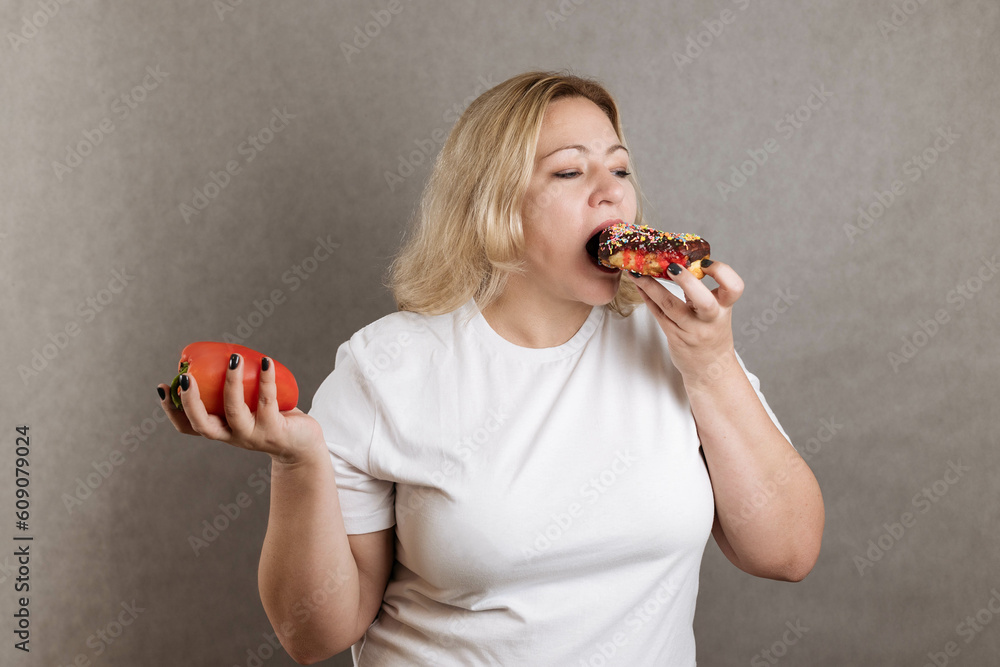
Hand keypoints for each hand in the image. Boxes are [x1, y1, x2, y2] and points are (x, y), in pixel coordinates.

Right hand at [157, 353, 324, 466]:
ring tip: (233, 358)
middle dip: (190, 402)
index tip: (162, 386)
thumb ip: (234, 390)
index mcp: (221, 430)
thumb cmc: (272, 418)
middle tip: (185, 377)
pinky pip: (267, 401)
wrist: (302, 445)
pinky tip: (266, 361)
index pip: (188, 427)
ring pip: (234, 411)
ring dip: (231, 383)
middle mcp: (233, 436)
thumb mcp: (247, 407)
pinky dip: (265, 379)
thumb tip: (223, 354)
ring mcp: (253, 435)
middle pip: (203, 425)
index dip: (172, 410)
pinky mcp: (275, 430)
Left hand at [627, 260, 743, 387]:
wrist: (710, 368)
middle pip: (704, 301)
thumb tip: (679, 260)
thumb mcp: (716, 310)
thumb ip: (702, 289)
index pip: (734, 287)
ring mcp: (692, 331)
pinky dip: (647, 297)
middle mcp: (710, 320)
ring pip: (670, 306)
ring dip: (651, 286)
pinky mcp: (675, 337)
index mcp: (725, 308)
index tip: (704, 263)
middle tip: (671, 266)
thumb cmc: (711, 332)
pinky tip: (638, 285)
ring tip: (638, 272)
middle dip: (687, 281)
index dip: (722, 272)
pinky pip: (658, 314)